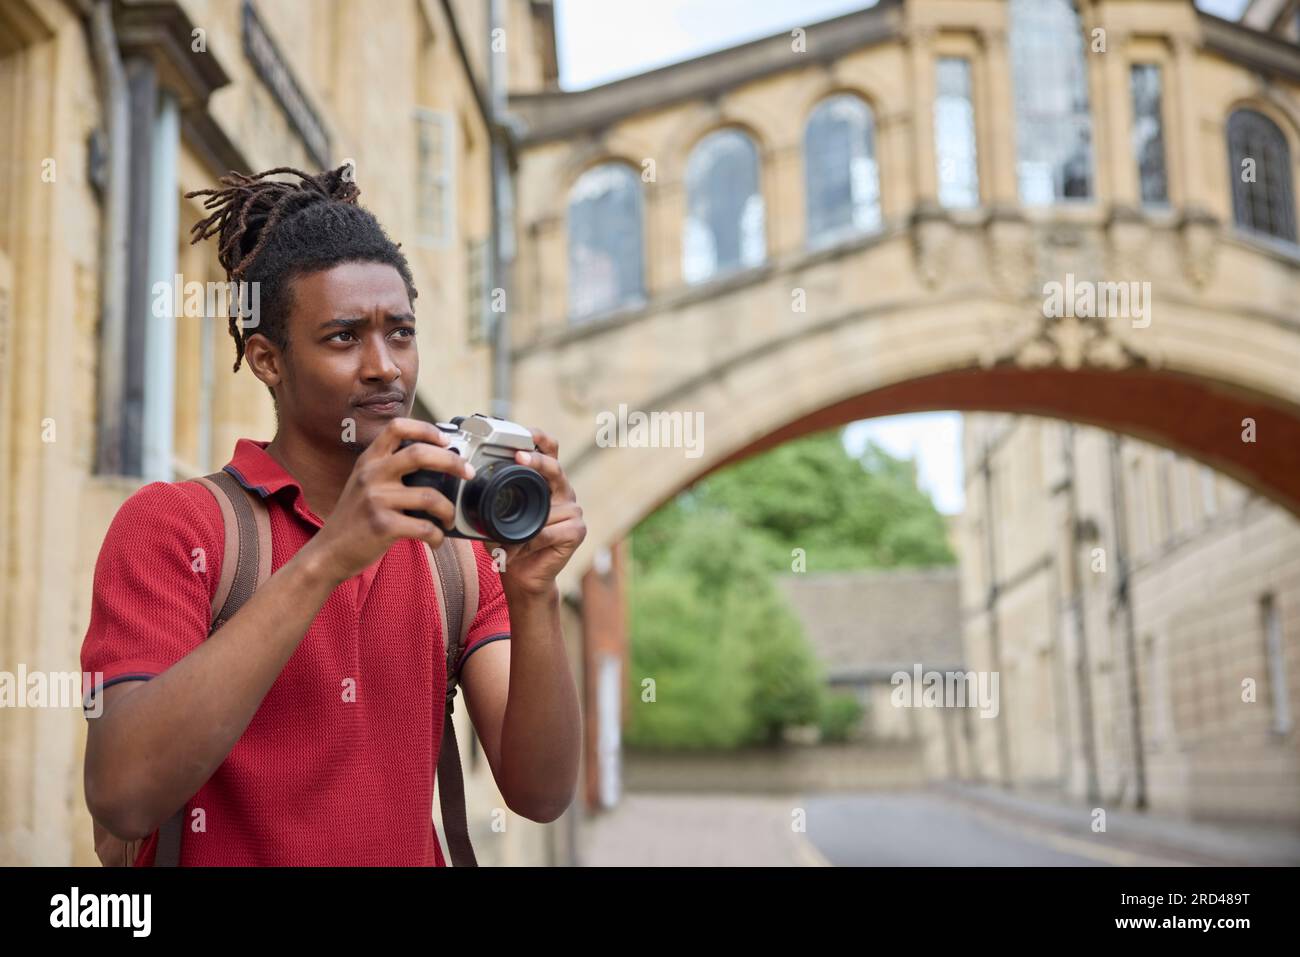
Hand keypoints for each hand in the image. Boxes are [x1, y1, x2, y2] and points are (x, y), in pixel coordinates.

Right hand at [304, 417, 475, 585]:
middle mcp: (371, 475)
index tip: (446, 439)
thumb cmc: (354, 518)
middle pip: (420, 454)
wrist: (328, 552)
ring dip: (448, 510)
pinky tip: (436, 540)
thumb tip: (435, 464)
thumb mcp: (363, 483)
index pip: (397, 427)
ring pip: (430, 496)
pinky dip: (437, 536)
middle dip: (452, 461)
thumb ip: (389, 470)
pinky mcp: (382, 526)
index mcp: (369, 460)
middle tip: (468, 472)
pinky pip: (424, 527)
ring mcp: (376, 500)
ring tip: (448, 518)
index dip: (426, 429)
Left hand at [486, 427, 585, 597]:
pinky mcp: (576, 531)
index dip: (539, 439)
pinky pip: (548, 531)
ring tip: (504, 538)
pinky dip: (529, 542)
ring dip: (522, 523)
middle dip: (537, 460)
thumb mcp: (496, 516)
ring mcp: (573, 511)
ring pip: (547, 506)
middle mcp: (562, 492)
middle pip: (555, 468)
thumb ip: (492, 499)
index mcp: (545, 483)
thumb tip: (470, 486)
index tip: (524, 433)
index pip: (549, 451)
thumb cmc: (509, 543)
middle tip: (519, 457)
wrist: (522, 577)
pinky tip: (516, 550)